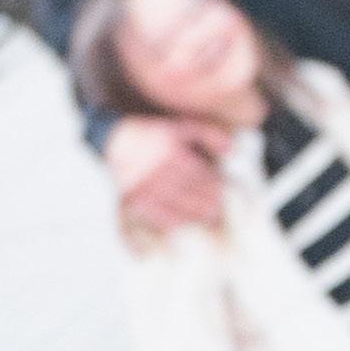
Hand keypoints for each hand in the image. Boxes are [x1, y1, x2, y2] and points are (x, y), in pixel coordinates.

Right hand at [105, 112, 228, 237]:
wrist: (116, 139)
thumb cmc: (155, 133)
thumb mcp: (182, 126)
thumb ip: (209, 134)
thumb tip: (233, 151)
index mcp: (169, 152)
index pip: (197, 174)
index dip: (212, 184)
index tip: (224, 190)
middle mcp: (155, 170)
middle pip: (188, 192)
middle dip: (207, 202)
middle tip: (220, 209)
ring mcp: (142, 186)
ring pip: (173, 205)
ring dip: (193, 214)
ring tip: (209, 219)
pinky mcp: (132, 197)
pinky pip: (153, 214)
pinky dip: (169, 221)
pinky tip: (183, 224)